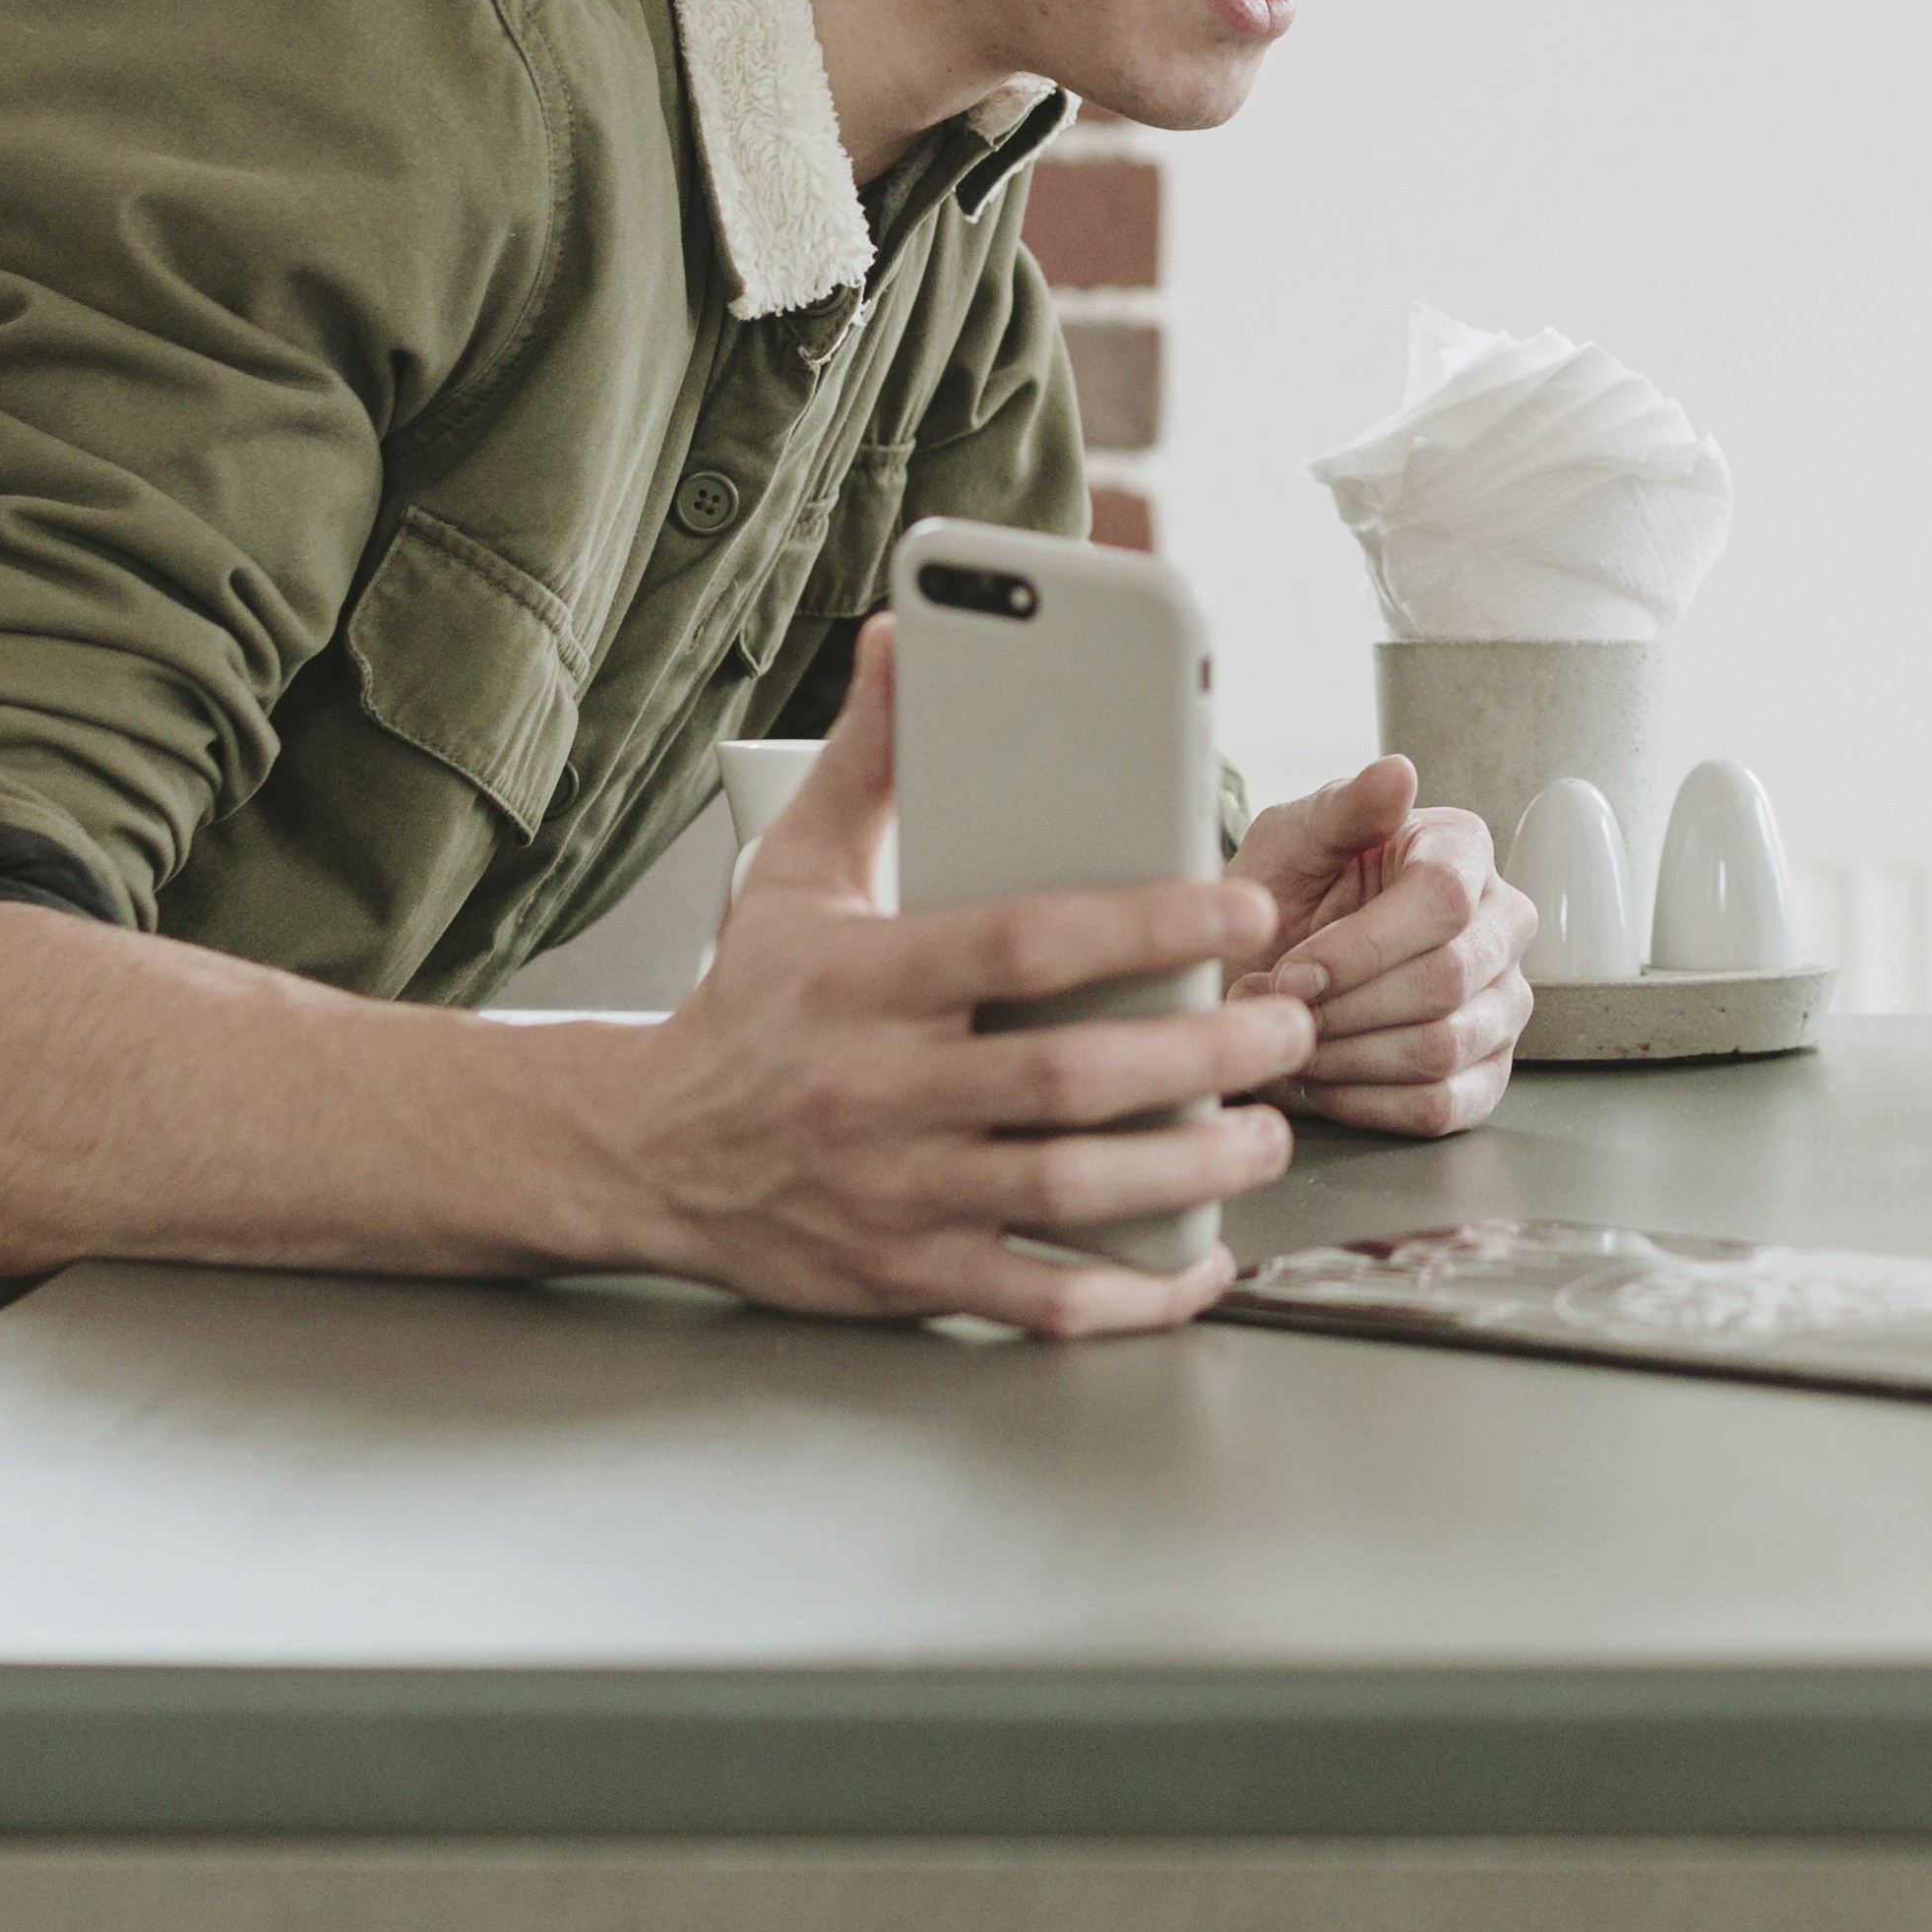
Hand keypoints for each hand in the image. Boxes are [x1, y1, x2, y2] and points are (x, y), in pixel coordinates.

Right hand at [605, 638, 1311, 1332]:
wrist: (642, 1154)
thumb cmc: (745, 1004)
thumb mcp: (794, 867)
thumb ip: (871, 756)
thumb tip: (905, 634)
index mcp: (862, 980)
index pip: (1023, 944)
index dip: (1145, 927)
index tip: (1239, 907)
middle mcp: (877, 1092)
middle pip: (1069, 1076)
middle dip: (1201, 1052)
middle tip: (1289, 1026)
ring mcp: (893, 1194)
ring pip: (1069, 1190)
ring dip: (1191, 1167)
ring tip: (1267, 1129)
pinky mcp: (905, 1275)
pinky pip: (1041, 1297)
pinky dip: (1134, 1291)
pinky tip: (1198, 1258)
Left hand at [1229, 753, 1540, 1133]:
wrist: (1261, 971)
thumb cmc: (1281, 898)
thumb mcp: (1292, 842)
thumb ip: (1344, 809)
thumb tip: (1397, 773)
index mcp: (1461, 852)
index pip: (1445, 900)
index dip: (1361, 948)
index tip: (1291, 972)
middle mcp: (1502, 926)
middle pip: (1447, 982)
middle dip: (1342, 1008)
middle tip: (1275, 1010)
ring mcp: (1503, 1004)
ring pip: (1443, 1049)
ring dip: (1345, 1057)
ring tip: (1288, 1040)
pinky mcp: (1487, 1072)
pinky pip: (1442, 1107)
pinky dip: (1365, 1103)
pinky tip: (1321, 1081)